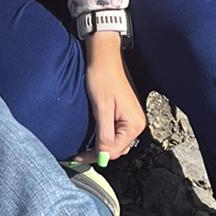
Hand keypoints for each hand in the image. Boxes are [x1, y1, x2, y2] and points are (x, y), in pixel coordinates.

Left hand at [79, 31, 145, 163]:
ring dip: (101, 145)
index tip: (78, 158)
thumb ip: (104, 135)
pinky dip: (104, 136)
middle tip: (78, 154)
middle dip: (98, 153)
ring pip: (116, 142)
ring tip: (83, 147)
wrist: (104, 57)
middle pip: (116, 149)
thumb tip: (103, 158)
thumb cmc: (103, 78)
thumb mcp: (102, 109)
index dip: (95, 156)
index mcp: (134, 124)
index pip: (114, 151)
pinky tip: (93, 136)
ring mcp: (132, 119)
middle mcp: (137, 124)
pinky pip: (116, 132)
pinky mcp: (125, 114)